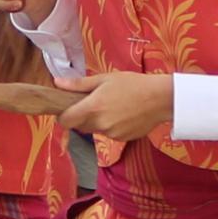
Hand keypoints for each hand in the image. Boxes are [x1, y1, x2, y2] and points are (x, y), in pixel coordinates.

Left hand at [57, 69, 172, 143]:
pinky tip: (123, 114)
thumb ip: (79, 84)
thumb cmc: (132, 84)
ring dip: (97, 121)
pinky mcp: (122, 139)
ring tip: (112, 106)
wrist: (160, 99)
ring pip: (95, 130)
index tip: (66, 109)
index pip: (65, 121)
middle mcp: (100, 124)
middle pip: (80, 126)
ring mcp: (112, 134)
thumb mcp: (104, 78)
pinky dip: (111, 126)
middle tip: (94, 102)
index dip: (62, 116)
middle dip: (82, 116)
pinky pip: (109, 134)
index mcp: (93, 108)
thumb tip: (57, 83)